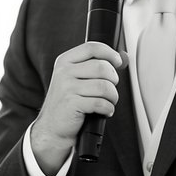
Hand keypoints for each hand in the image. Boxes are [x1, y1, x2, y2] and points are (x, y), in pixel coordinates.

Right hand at [31, 43, 124, 175]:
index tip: (118, 62)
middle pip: (102, 67)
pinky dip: (107, 109)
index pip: (92, 47)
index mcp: (65, 62)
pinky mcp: (72, 103)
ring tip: (109, 102)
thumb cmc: (68, 103)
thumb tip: (122, 58)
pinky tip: (104, 111)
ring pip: (104, 86)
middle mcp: (64, 72)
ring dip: (112, 97)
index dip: (110, 53)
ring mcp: (67, 87)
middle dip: (113, 80)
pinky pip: (101, 102)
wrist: (52, 127)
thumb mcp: (75, 79)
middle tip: (110, 90)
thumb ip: (94, 66)